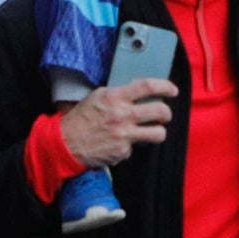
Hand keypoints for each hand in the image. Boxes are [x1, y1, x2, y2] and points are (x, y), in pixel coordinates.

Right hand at [59, 77, 177, 166]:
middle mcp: (122, 115)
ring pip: (158, 133)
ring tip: (152, 131)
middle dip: (166, 113)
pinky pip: (136, 147)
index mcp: (115, 97)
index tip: (172, 90)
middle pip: (160, 111)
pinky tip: (118, 143)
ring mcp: (124, 135)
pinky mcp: (123, 151)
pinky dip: (130, 146)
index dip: (165, 87)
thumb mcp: (97, 97)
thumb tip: (139, 91)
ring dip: (158, 132)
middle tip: (164, 114)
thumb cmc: (81, 118)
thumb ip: (118, 94)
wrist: (66, 143)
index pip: (148, 86)